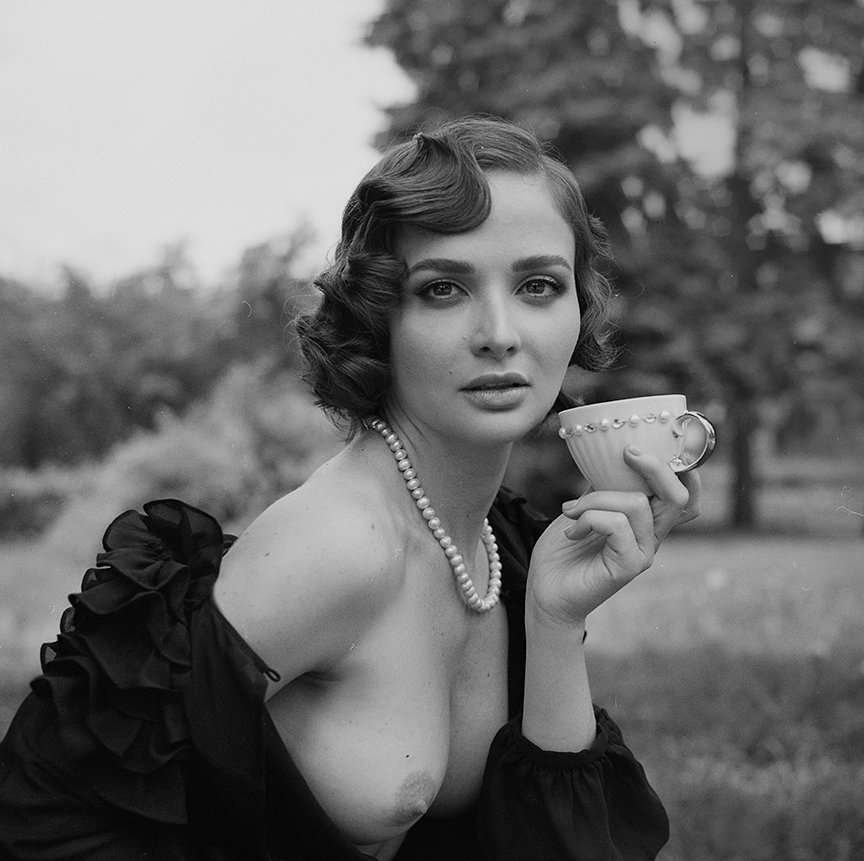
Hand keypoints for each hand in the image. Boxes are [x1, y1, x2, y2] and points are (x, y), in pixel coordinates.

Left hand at [527, 445, 700, 627]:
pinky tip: (572, 529)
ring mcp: (644, 553)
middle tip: (627, 453)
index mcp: (646, 520)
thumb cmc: (564, 550)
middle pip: (679, 496)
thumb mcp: (585, 506)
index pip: (685, 494)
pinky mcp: (630, 567)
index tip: (650, 444)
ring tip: (571, 511)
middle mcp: (652, 536)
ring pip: (637, 505)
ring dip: (596, 499)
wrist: (545, 591)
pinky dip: (590, 518)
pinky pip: (618, 525)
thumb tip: (610, 453)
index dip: (683, 468)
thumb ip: (604, 485)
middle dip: (656, 466)